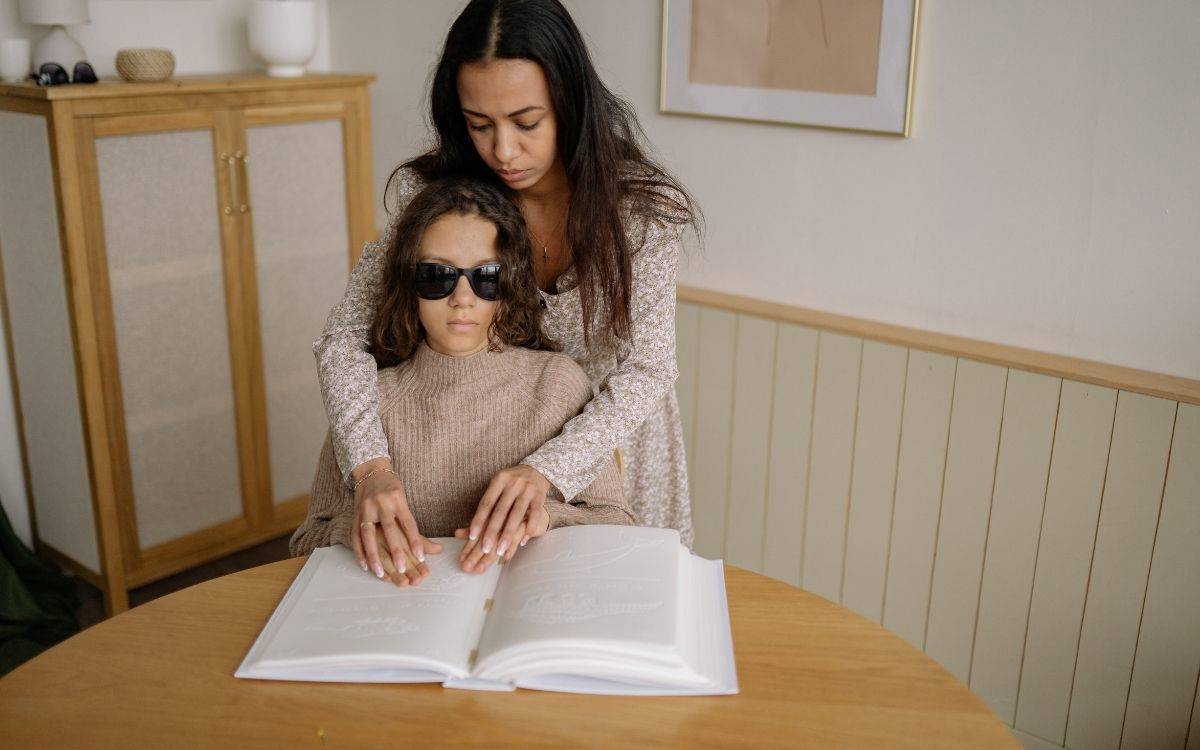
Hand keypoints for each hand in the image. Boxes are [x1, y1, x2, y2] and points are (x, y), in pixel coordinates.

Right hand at [350, 458, 442, 585]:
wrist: (370, 471)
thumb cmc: (392, 489)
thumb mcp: (404, 501)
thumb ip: (413, 526)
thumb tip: (438, 549)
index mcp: (398, 499)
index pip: (409, 523)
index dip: (415, 541)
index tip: (421, 558)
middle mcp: (382, 503)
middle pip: (389, 529)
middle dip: (395, 550)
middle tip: (402, 569)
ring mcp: (366, 508)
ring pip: (369, 534)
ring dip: (373, 555)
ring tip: (380, 573)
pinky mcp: (355, 514)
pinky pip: (355, 535)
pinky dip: (359, 552)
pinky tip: (365, 566)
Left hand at [458, 464, 552, 572]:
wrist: (537, 469)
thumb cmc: (511, 482)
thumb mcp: (497, 486)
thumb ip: (486, 504)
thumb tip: (465, 528)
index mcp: (499, 480)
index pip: (486, 503)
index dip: (479, 520)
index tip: (472, 537)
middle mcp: (513, 483)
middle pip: (500, 511)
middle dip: (492, 532)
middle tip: (485, 550)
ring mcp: (528, 489)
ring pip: (517, 514)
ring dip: (508, 534)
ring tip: (501, 551)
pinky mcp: (540, 495)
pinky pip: (534, 514)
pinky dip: (529, 528)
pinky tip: (522, 542)